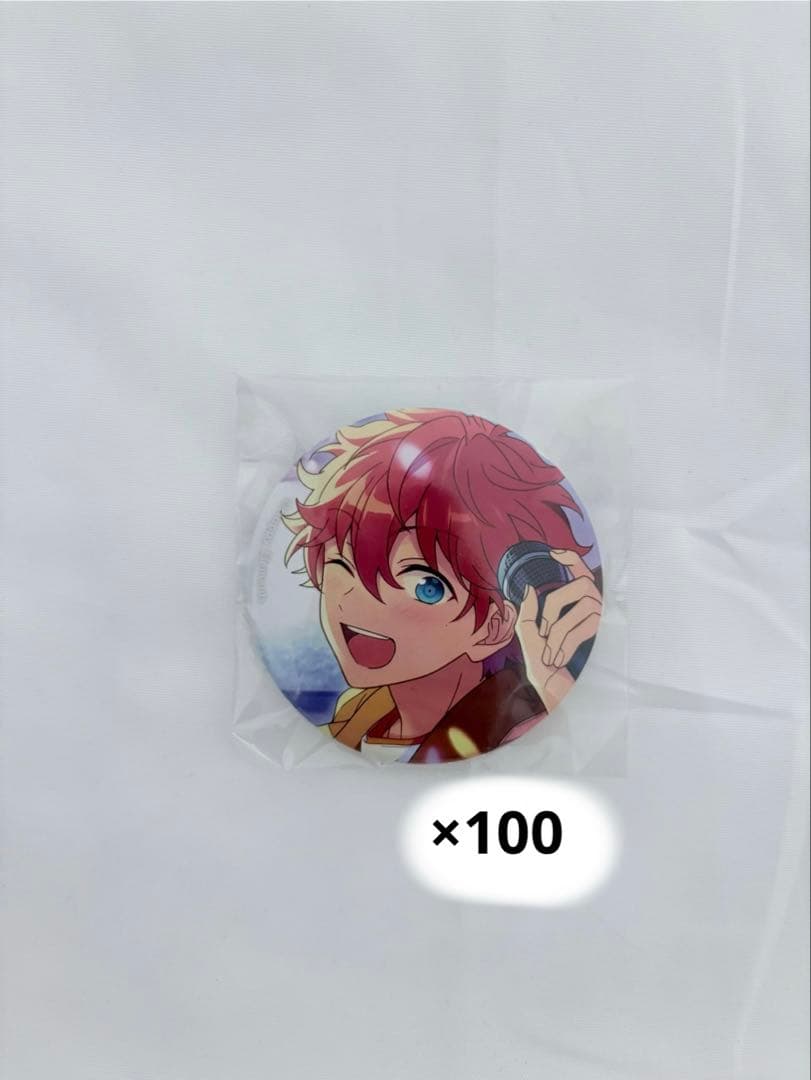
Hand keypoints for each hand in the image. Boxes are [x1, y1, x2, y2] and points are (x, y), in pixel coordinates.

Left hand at [515, 550, 601, 712]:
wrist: (554, 686)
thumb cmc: (540, 659)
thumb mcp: (527, 631)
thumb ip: (527, 609)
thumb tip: (530, 587)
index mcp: (574, 601)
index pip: (579, 569)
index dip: (570, 558)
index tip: (553, 554)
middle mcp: (592, 604)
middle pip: (570, 591)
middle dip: (551, 612)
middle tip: (544, 633)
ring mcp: (598, 618)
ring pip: (568, 618)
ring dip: (554, 639)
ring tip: (552, 654)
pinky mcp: (599, 635)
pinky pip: (573, 634)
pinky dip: (561, 649)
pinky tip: (559, 659)